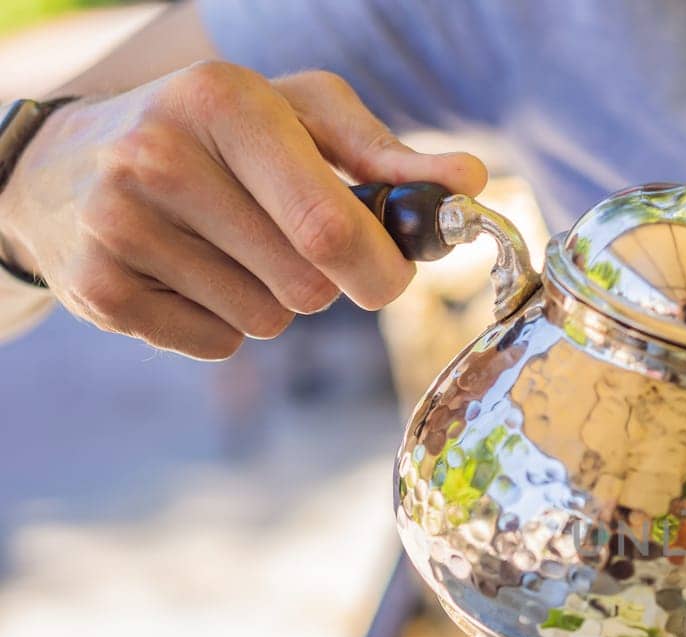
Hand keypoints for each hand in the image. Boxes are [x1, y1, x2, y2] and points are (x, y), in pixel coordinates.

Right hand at [0, 62, 486, 358]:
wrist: (76, 158)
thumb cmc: (221, 134)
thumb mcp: (302, 115)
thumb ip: (389, 155)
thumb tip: (467, 180)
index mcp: (222, 101)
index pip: (329, 228)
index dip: (380, 268)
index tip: (390, 270)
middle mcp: (159, 156)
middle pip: (308, 287)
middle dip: (327, 282)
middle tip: (290, 241)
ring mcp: (117, 224)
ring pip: (267, 321)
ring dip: (273, 300)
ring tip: (229, 247)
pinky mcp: (98, 287)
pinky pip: (219, 345)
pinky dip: (224, 324)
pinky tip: (189, 273)